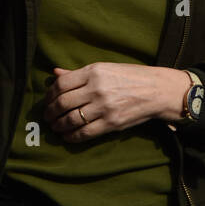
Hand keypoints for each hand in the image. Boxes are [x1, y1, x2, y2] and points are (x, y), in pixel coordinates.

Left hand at [43, 63, 192, 141]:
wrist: (156, 90)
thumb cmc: (130, 76)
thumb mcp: (104, 68)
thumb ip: (78, 73)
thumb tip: (55, 73)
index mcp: (94, 71)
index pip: (62, 84)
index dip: (50, 94)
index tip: (48, 100)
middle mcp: (97, 88)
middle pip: (63, 102)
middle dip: (51, 112)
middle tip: (47, 117)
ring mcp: (104, 107)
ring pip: (71, 119)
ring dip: (59, 126)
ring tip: (55, 127)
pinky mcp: (112, 123)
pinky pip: (85, 133)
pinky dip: (72, 137)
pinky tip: (68, 136)